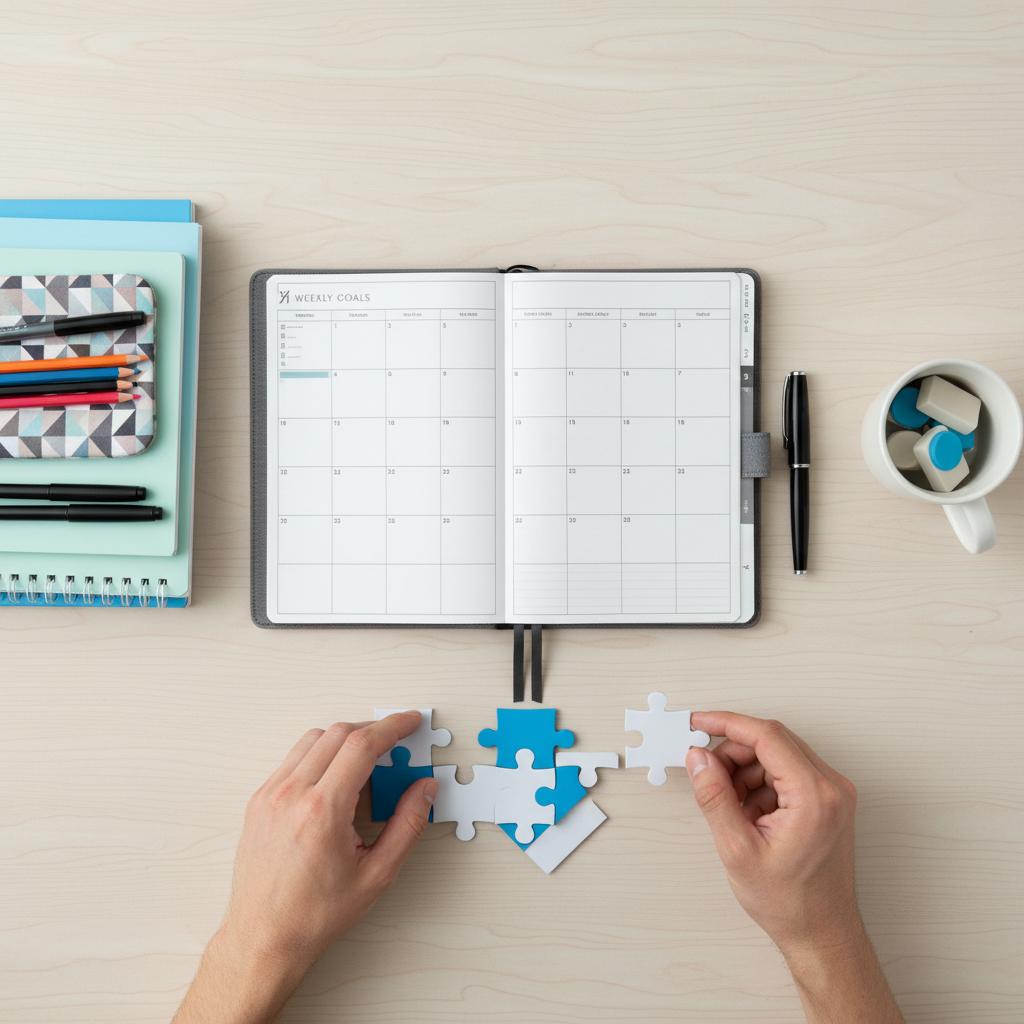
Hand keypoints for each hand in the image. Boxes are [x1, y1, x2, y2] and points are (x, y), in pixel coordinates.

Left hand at [173, 712, 437, 1023]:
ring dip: (344, 740)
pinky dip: (319, 755)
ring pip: (313, 740)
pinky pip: (293, 759)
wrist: (264, 938)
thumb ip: (407, 825)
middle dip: (373, 730)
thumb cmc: (314, 914)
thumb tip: (424, 790)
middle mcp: (292, 795)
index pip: (362, 745)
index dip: (393, 727)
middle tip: (395, 742)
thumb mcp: (377, 874)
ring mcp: (270, 795)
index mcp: (322, 811)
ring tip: (365, 764)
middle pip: (339, 734)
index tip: (409, 722)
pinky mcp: (258, 801)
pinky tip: (334, 779)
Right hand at [686, 712, 903, 1023]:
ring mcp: (833, 793)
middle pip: (772, 741)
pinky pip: (786, 772)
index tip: (698, 723)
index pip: (766, 735)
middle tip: (706, 772)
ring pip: (776, 755)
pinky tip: (747, 812)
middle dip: (732, 752)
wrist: (822, 934)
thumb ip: (714, 797)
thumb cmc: (791, 903)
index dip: (726, 724)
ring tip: (729, 805)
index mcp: (814, 795)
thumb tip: (698, 759)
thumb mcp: (737, 850)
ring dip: (745, 769)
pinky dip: (760, 783)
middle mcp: (831, 787)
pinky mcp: (827, 801)